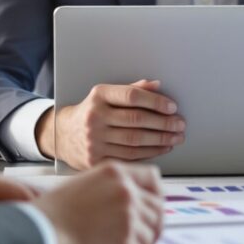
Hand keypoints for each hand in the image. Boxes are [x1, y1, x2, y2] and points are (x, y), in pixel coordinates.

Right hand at [31, 161, 164, 243]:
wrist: (42, 233)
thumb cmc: (56, 213)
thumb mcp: (85, 183)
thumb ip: (112, 186)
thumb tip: (136, 199)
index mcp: (115, 172)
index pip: (152, 178)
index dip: (154, 194)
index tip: (150, 207)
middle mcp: (126, 191)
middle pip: (158, 208)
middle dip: (152, 223)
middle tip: (142, 235)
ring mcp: (128, 216)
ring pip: (153, 231)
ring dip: (142, 241)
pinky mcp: (126, 241)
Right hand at [37, 80, 183, 169]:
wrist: (62, 135)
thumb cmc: (91, 112)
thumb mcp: (106, 95)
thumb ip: (131, 90)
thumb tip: (157, 85)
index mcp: (99, 95)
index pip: (132, 96)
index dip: (155, 102)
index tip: (172, 107)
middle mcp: (94, 116)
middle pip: (136, 120)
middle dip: (163, 123)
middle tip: (180, 124)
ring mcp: (94, 139)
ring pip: (135, 140)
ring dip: (160, 139)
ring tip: (176, 136)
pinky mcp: (96, 158)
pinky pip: (129, 156)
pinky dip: (150, 152)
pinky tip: (163, 148)